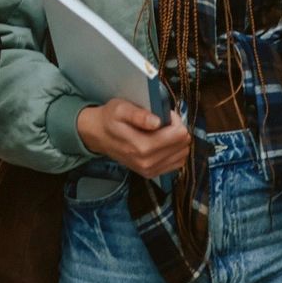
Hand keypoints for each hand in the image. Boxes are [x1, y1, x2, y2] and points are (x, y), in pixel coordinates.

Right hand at [77, 100, 191, 176]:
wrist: (98, 136)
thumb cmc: (110, 118)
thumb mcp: (121, 108)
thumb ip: (139, 115)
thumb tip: (157, 122)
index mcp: (142, 147)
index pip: (179, 134)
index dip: (174, 120)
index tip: (164, 114)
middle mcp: (148, 163)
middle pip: (183, 144)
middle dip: (177, 129)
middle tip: (162, 122)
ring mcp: (150, 170)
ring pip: (182, 154)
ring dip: (176, 140)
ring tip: (161, 132)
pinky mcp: (151, 174)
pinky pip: (177, 163)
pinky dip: (174, 151)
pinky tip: (162, 142)